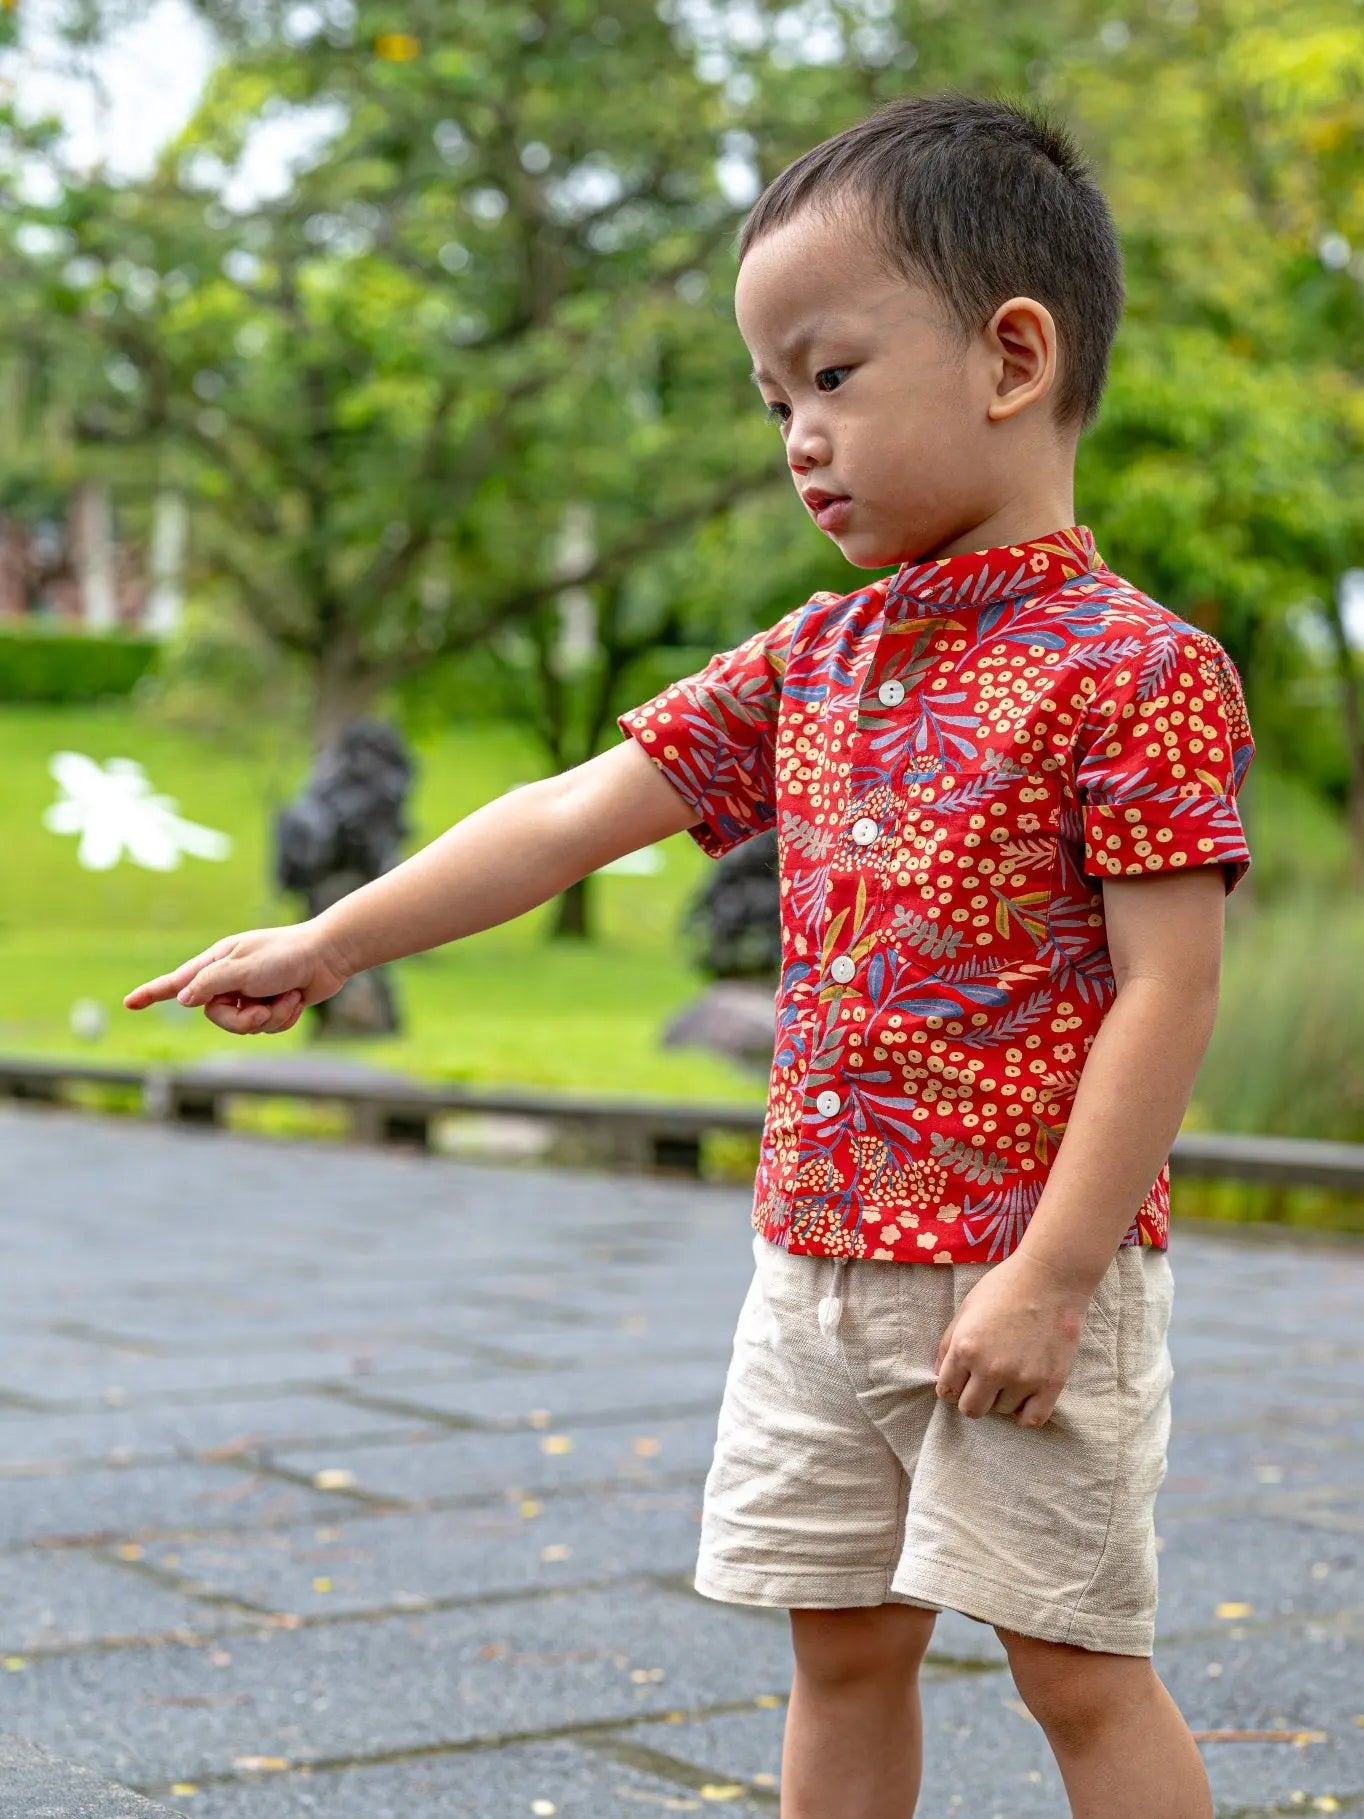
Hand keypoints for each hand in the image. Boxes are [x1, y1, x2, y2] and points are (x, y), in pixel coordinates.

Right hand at [123, 924, 353, 1036]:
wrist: (330, 955)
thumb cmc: (286, 955)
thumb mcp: (244, 968)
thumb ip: (211, 984)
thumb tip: (183, 1000)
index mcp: (218, 962)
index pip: (178, 982)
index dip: (152, 993)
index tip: (129, 1003)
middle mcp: (232, 979)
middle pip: (216, 1017)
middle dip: (241, 1020)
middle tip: (262, 1007)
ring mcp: (253, 993)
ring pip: (245, 1026)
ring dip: (270, 1017)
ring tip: (287, 996)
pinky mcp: (273, 1004)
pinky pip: (269, 1026)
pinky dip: (285, 1017)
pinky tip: (297, 999)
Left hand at [933, 1250, 1098, 1428]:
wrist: (1051, 1276)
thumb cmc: (1005, 1286)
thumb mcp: (966, 1308)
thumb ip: (949, 1343)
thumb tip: (939, 1373)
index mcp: (966, 1349)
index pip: (947, 1391)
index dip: (952, 1386)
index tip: (961, 1380)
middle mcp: (991, 1369)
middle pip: (971, 1409)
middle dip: (972, 1397)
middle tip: (983, 1382)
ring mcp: (1022, 1379)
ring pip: (1001, 1411)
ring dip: (1001, 1397)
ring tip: (1009, 1374)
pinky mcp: (1050, 1383)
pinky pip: (1032, 1419)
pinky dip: (1024, 1415)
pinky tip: (1023, 1399)